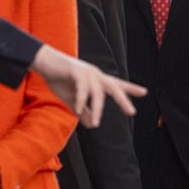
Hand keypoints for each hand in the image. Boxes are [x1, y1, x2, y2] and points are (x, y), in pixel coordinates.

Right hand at [30, 44, 146, 127]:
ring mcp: (87, 72)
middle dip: (123, 100)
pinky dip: (82, 100)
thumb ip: (83, 112)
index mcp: (97, 80)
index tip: (144, 92)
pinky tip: (79, 109)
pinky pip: (83, 89)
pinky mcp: (76, 71)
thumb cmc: (59, 79)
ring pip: (98, 93)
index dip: (130, 89)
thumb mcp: (72, 100)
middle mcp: (96, 75)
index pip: (116, 85)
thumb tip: (92, 125)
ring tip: (96, 123)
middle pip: (114, 87)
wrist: (44, 63)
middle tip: (132, 112)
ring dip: (97, 109)